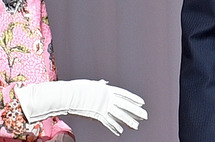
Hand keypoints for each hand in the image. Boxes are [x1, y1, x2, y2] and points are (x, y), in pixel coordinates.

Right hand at [15, 79, 147, 135]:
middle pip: (125, 105)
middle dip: (136, 111)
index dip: (134, 99)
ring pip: (120, 115)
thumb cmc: (77, 89)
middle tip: (145, 116)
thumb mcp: (91, 85)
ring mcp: (104, 106)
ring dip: (129, 121)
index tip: (142, 103)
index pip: (124, 94)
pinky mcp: (98, 115)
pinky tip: (120, 132)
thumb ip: (100, 86)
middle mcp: (108, 98)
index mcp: (107, 89)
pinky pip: (108, 122)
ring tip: (136, 127)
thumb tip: (104, 83)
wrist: (69, 95)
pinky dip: (114, 127)